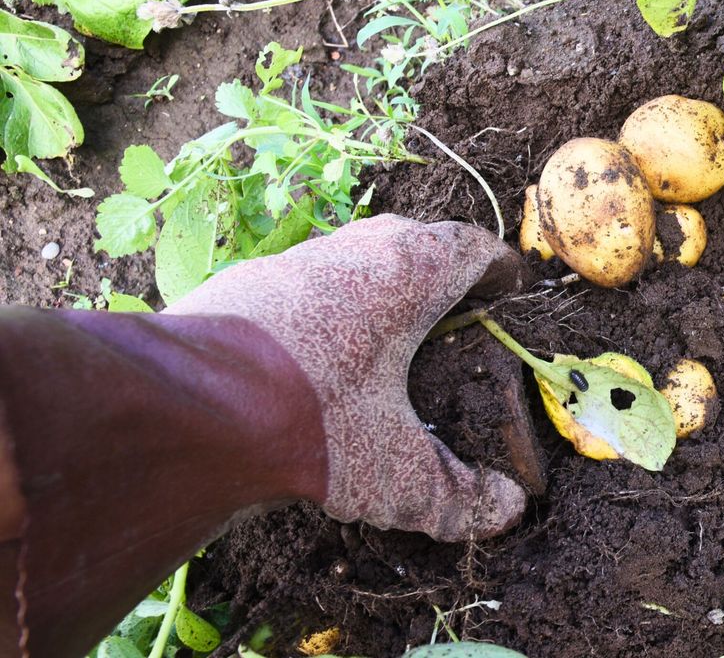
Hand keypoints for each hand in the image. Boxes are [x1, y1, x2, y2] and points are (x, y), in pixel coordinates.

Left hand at [167, 215, 528, 540]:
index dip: (501, 270)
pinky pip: (309, 285)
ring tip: (393, 339)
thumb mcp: (396, 473)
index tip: (512, 290)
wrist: (182, 410)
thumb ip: (459, 495)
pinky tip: (322, 359)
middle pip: (418, 242)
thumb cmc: (313, 424)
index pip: (475, 249)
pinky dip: (330, 310)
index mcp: (410, 271)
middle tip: (459, 317)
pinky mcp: (245, 283)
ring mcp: (296, 260)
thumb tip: (506, 510)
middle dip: (444, 276)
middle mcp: (356, 249)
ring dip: (382, 288)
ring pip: (356, 258)